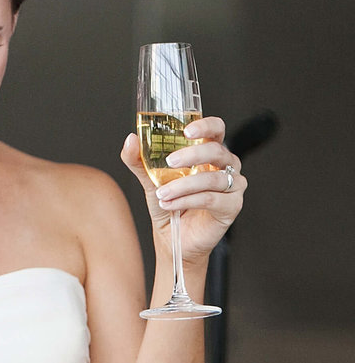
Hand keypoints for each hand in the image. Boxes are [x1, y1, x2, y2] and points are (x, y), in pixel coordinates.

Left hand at [120, 115, 246, 260]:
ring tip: (161, 193)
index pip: (216, 129)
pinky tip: (170, 204)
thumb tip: (131, 139)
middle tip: (170, 162)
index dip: (206, 125)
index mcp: (208, 153)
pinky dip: (187, 200)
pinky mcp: (232, 207)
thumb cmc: (167, 203)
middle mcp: (225, 166)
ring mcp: (232, 186)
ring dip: (183, 185)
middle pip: (217, 151)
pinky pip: (212, 199)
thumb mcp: (149, 179)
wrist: (172, 237)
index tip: (187, 131)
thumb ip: (138, 159)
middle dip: (192, 155)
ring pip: (213, 178)